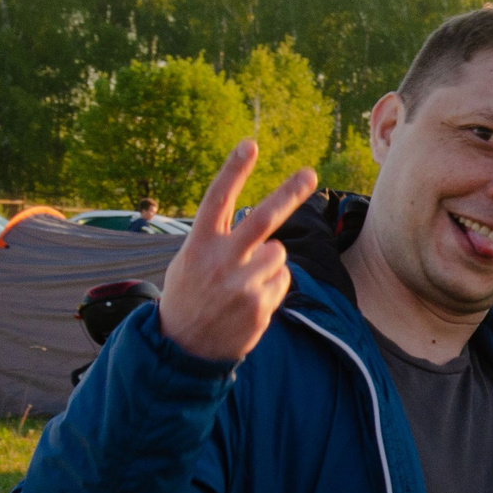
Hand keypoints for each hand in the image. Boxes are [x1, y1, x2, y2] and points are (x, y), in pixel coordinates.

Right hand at [155, 142, 320, 365]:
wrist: (183, 348)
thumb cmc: (190, 294)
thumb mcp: (189, 260)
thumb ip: (218, 238)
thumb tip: (264, 220)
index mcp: (199, 244)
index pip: (218, 200)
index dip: (234, 171)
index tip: (250, 145)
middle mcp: (221, 261)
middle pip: (263, 220)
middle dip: (288, 194)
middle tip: (310, 173)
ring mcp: (242, 284)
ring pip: (279, 253)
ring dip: (269, 263)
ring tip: (243, 282)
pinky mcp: (260, 305)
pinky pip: (283, 280)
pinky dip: (272, 285)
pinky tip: (249, 300)